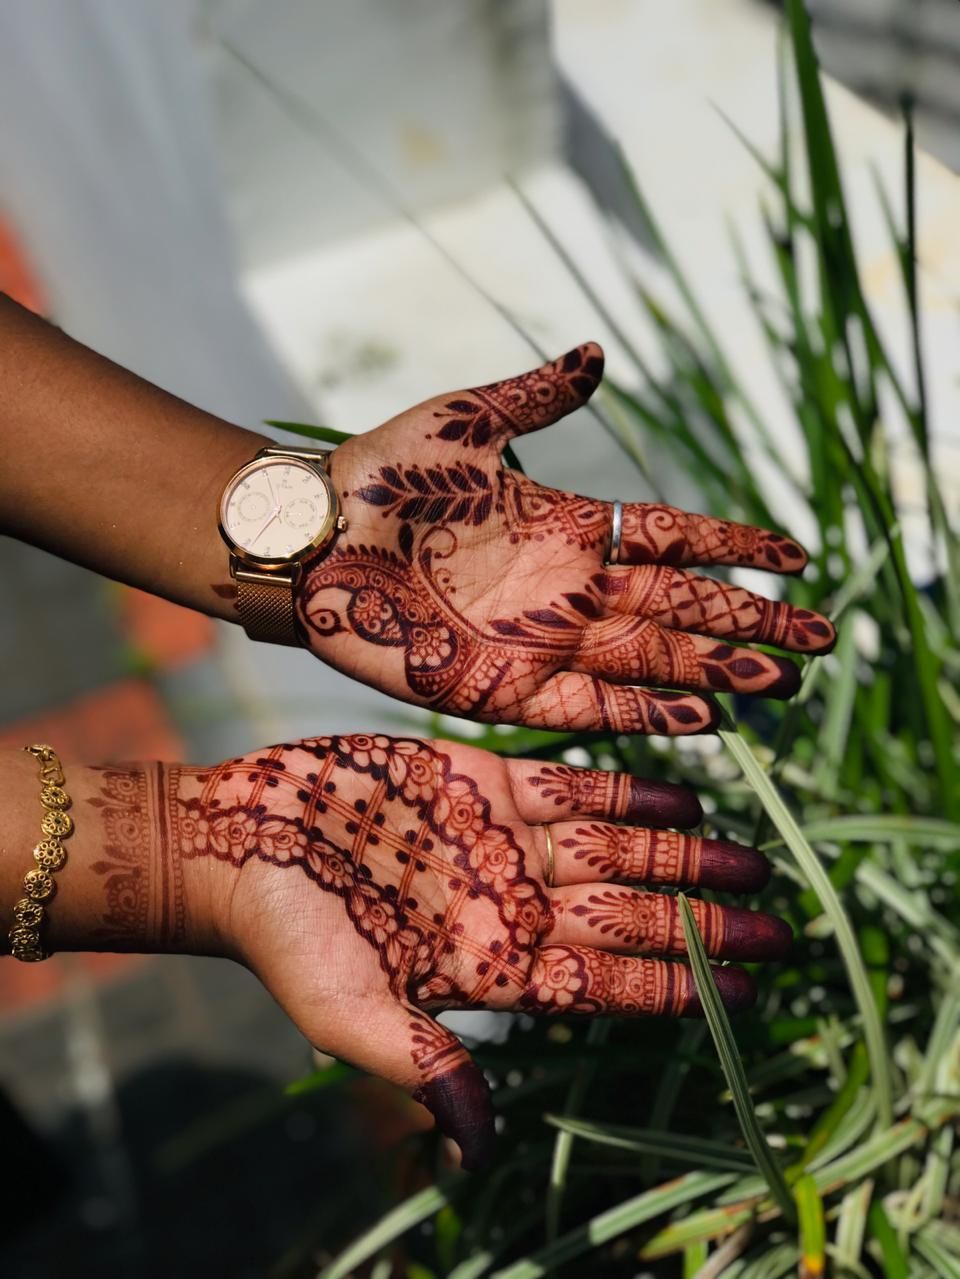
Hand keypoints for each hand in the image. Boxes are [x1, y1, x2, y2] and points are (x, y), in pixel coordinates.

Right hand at [132, 734, 789, 1168]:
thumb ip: (422, 1065)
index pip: (606, 984)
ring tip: (748, 860)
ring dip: (680, 856)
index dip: (678, 989)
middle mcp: (509, 902)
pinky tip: (677, 797)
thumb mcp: (349, 1014)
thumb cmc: (285, 937)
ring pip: (612, 848)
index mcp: (490, 967)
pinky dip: (623, 789)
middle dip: (702, 922)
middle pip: (628, 916)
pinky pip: (566, 783)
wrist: (237, 839)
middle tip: (778, 926)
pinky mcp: (478, 775)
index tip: (747, 995)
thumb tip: (476, 1149)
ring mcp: (499, 839)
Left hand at [298, 344, 834, 733]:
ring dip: (714, 673)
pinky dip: (642, 715)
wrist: (312, 538)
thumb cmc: (382, 474)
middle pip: (679, 610)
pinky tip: (698, 717)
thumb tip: (600, 355)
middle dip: (748, 625)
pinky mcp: (502, 690)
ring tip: (777, 685)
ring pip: (648, 663)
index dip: (735, 549)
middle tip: (816, 640)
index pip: (674, 538)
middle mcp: (569, 589)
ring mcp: (540, 642)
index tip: (793, 557)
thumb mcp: (465, 421)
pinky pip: (587, 710)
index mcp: (570, 525)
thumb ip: (538, 396)